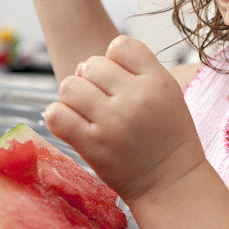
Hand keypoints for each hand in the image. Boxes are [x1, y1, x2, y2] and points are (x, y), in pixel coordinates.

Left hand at [44, 36, 205, 202]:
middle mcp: (135, 97)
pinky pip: (57, 115)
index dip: (115, 59)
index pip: (120, 45)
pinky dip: (59, 116)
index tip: (120, 80)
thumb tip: (87, 64)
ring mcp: (112, 121)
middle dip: (92, 79)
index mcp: (157, 81)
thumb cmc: (168, 138)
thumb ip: (138, 71)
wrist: (172, 183)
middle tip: (102, 100)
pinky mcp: (92, 145)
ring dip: (74, 96)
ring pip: (70, 86)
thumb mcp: (169, 94)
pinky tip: (73, 124)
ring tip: (87, 111)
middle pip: (92, 64)